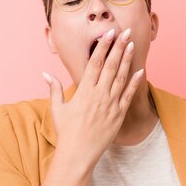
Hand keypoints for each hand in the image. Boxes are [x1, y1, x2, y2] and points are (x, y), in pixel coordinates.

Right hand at [41, 28, 143, 165]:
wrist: (78, 154)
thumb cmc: (66, 132)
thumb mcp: (57, 109)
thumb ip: (54, 89)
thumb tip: (45, 73)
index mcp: (84, 91)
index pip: (95, 63)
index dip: (103, 46)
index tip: (108, 33)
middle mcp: (98, 95)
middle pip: (111, 65)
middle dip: (118, 47)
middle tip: (125, 31)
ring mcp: (110, 105)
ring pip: (121, 77)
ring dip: (127, 59)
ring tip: (132, 44)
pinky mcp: (118, 115)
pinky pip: (128, 96)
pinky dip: (135, 83)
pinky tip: (140, 71)